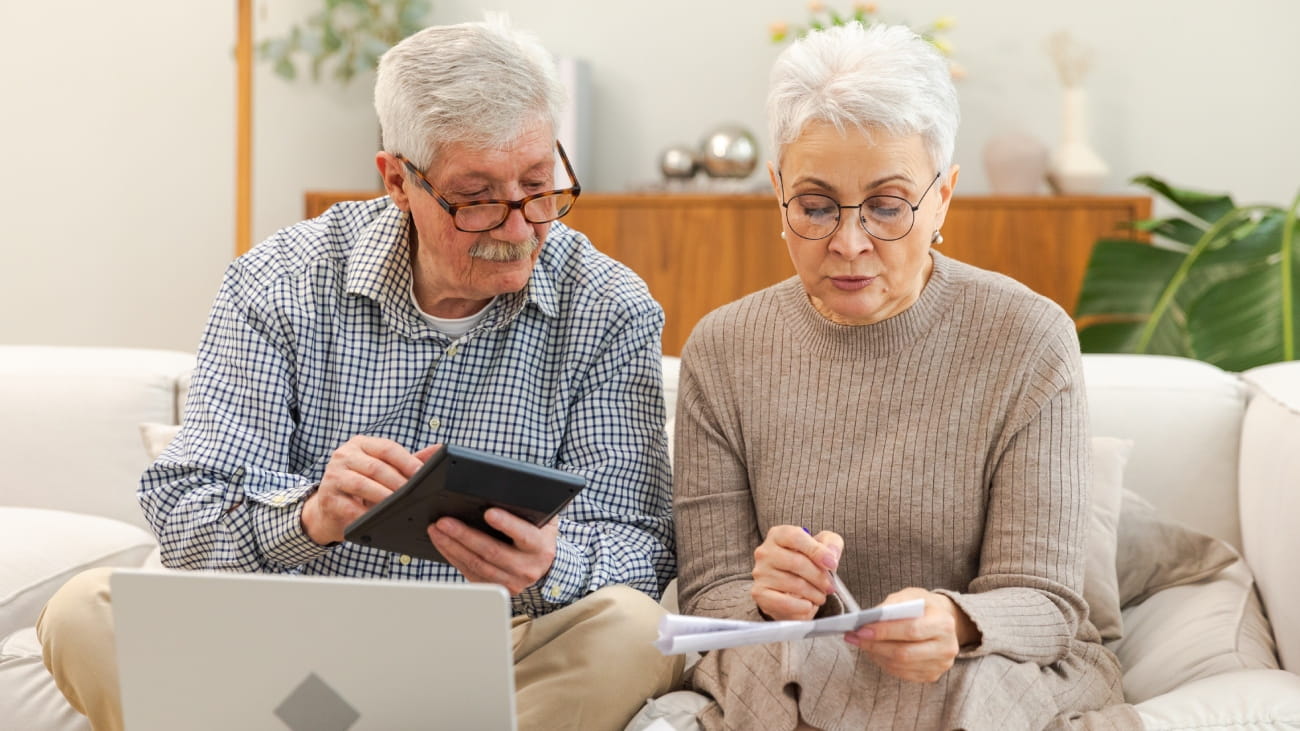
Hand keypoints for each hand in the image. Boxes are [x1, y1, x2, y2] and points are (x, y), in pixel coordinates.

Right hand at [301, 437, 439, 544]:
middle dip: (398, 483)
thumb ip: (409, 460)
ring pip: (363, 485)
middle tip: (415, 496)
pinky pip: (350, 507)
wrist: (329, 508)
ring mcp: (333, 475)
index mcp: (361, 444)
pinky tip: (378, 519)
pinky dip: (366, 514)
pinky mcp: (327, 497)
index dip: (407, 461)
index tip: (423, 474)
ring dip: (384, 497)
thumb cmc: (361, 485)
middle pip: (376, 467)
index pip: (387, 448)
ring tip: (400, 507)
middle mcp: (344, 455)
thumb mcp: (383, 469)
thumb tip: (438, 450)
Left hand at [428, 509, 558, 595]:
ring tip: (437, 530)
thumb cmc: (537, 533)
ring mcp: (510, 581)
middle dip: (464, 535)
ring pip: (476, 564)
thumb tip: (504, 491)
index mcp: (539, 547)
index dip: (507, 524)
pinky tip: (443, 543)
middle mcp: (527, 568)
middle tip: (444, 521)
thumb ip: (527, 508)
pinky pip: (469, 572)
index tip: (489, 513)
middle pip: (491, 552)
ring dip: (452, 546)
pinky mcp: (494, 587)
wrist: (540, 563)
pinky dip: (453, 557)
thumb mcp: (540, 519)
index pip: (523, 535)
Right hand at [751, 525, 843, 620]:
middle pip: (796, 562)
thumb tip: (831, 555)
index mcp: (778, 535)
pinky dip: (802, 606)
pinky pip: (785, 602)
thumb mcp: (823, 546)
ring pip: (794, 584)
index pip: (795, 537)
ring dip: (814, 593)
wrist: (789, 590)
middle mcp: (765, 552)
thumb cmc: (807, 563)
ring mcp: (760, 573)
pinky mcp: (760, 594)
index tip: (832, 564)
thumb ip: (831, 544)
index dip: (816, 551)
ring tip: (820, 596)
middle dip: (819, 577)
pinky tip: (808, 605)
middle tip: (830, 587)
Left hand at [844, 587, 979, 682]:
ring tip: (861, 643)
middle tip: (854, 637)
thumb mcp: (911, 595)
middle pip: (904, 653)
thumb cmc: (923, 607)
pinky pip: (902, 673)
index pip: (911, 630)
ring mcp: (940, 664)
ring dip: (876, 655)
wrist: (942, 621)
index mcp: (944, 623)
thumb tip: (870, 618)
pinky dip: (884, 662)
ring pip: (900, 666)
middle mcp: (947, 647)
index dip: (884, 631)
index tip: (861, 629)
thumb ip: (892, 605)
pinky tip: (874, 651)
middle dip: (875, 645)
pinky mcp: (932, 675)